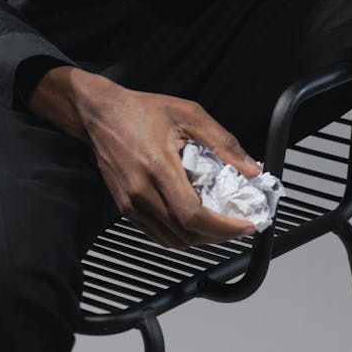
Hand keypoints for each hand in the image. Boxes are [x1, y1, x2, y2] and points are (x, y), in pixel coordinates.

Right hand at [30, 68, 259, 248]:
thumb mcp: (189, 114)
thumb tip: (250, 168)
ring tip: (220, 227)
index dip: (223, 227)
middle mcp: (142, 191)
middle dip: (217, 236)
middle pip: (185, 234)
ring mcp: (131, 203)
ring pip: (171, 240)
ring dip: (199, 240)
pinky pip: (156, 234)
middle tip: (239, 226)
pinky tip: (193, 224)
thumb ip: (223, 141)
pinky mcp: (124, 208)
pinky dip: (178, 237)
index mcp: (159, 167)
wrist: (101, 114)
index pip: (193, 215)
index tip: (245, 225)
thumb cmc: (142, 111)